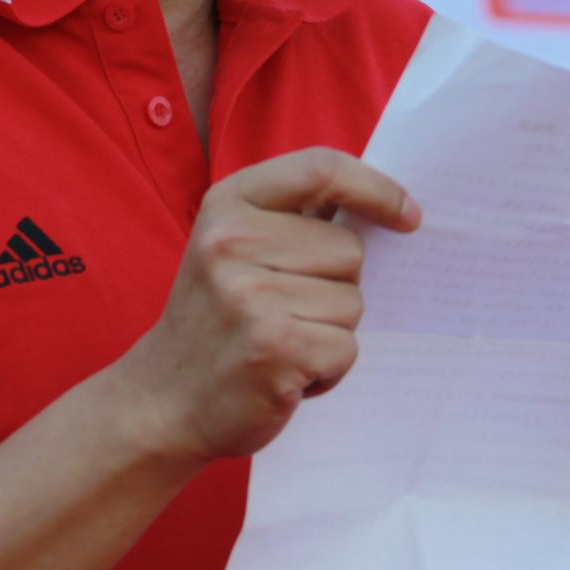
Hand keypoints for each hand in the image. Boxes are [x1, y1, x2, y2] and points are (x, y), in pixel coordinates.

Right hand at [113, 146, 420, 467]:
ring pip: (353, 302)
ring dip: (331, 332)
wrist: (162, 401)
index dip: (375, 188)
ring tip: (282, 343)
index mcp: (228, 203)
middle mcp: (232, 241)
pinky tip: (288, 373)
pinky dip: (329, 369)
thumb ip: (294, 220)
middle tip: (285, 312)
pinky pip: (346, 347)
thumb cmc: (217, 320)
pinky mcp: (273, 347)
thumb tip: (386, 206)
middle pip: (350, 249)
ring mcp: (250, 295)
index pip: (321, 168)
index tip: (407, 215)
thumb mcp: (233, 248)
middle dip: (336, 285)